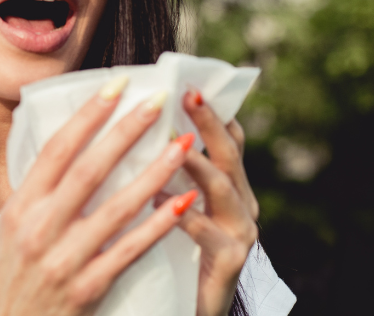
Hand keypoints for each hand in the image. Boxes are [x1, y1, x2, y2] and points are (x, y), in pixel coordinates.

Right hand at [0, 78, 199, 315]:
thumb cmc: (11, 278)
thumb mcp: (9, 229)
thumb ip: (37, 192)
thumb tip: (66, 144)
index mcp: (20, 207)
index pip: (57, 149)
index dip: (88, 114)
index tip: (117, 84)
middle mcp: (39, 229)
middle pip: (90, 170)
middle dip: (127, 131)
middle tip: (158, 101)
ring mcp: (64, 260)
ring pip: (117, 208)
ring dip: (154, 173)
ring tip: (184, 145)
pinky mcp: (87, 288)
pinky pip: (130, 250)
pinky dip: (157, 225)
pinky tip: (182, 203)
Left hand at [171, 88, 260, 315]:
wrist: (183, 314)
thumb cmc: (171, 256)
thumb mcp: (172, 207)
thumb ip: (164, 173)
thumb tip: (133, 127)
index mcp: (227, 188)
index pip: (226, 139)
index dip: (212, 110)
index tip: (190, 80)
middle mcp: (241, 205)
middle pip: (228, 154)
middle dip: (209, 122)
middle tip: (188, 95)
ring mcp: (240, 233)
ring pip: (224, 189)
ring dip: (199, 164)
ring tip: (174, 144)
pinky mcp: (230, 262)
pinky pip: (210, 234)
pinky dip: (186, 215)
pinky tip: (160, 201)